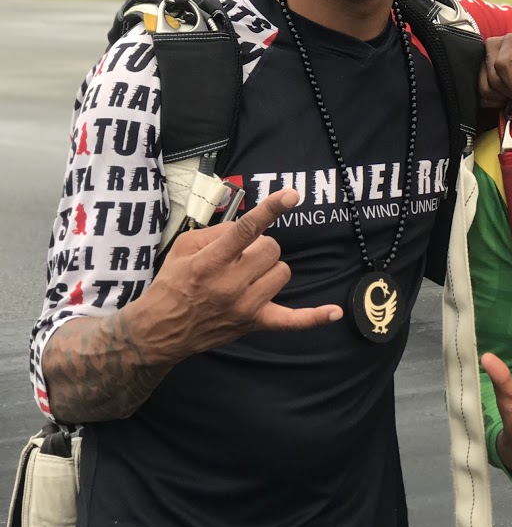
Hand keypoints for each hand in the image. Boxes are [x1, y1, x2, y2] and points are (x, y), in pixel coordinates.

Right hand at [135, 189, 342, 360]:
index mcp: (210, 262)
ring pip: (282, 272)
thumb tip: (248, 226)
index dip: (271, 210)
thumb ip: (217, 233)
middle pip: (271, 249)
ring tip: (247, 275)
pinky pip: (293, 321)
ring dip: (269, 268)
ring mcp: (246, 306)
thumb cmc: (173, 284)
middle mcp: (231, 284)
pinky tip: (334, 312)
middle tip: (239, 256)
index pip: (246, 230)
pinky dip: (314, 317)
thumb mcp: (182, 248)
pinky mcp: (256, 323)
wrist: (161, 330)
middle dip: (259, 245)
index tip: (291, 195)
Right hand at [479, 33, 511, 106]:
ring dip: (502, 97)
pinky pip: (481, 94)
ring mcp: (483, 58)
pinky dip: (494, 99)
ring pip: (485, 88)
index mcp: (510, 41)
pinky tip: (506, 95)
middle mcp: (491, 46)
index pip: (502, 64)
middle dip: (511, 92)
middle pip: (493, 80)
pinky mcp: (479, 70)